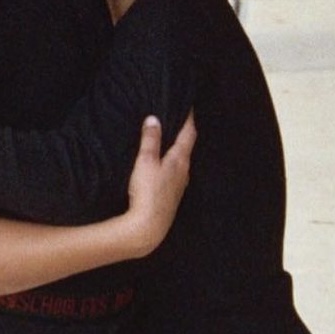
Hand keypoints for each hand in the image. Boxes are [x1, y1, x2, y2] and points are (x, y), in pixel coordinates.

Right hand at [123, 113, 195, 255]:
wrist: (148, 226)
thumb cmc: (148, 191)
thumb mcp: (146, 161)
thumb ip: (150, 140)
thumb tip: (154, 119)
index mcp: (180, 160)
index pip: (189, 134)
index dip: (189, 119)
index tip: (189, 106)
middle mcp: (184, 172)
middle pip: (187, 148)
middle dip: (183, 134)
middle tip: (176, 121)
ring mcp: (179, 186)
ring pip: (181, 163)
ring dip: (176, 151)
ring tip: (168, 142)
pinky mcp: (172, 197)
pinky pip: (174, 175)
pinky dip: (171, 165)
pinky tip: (163, 168)